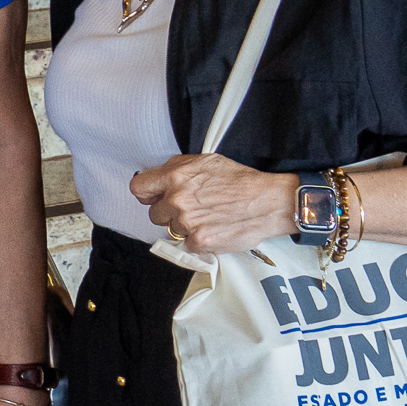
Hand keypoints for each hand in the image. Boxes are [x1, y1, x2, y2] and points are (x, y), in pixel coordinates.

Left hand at [131, 154, 300, 254]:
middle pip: (154, 214)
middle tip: (191, 209)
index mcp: (175, 176)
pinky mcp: (199, 241)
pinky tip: (214, 229)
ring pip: (171, 230)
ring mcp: (187, 222)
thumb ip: (177, 169)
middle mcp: (177, 199)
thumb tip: (159, 179)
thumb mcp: (205, 161)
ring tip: (208, 217)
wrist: (267, 201)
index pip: (138, 188)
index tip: (153, 198)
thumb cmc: (240, 181)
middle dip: (169, 213)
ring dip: (185, 227)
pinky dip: (199, 240)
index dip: (146, 194)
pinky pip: (188, 244)